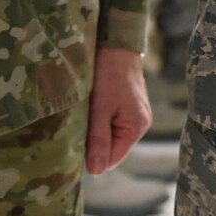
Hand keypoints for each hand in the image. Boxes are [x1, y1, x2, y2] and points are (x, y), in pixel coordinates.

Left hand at [87, 46, 150, 173]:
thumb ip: (99, 140)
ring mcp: (135, 114)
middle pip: (112, 148)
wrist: (117, 42)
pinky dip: (99, 119)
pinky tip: (91, 107)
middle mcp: (140, 123)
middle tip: (78, 126)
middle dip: (94, 142)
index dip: (92, 156)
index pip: (112, 159)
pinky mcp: (128, 105)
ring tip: (85, 114)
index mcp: (136, 127)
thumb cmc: (109, 74)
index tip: (75, 144)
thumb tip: (96, 172)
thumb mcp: (100, 108)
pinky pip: (112, 122)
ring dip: (95, 130)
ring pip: (110, 135)